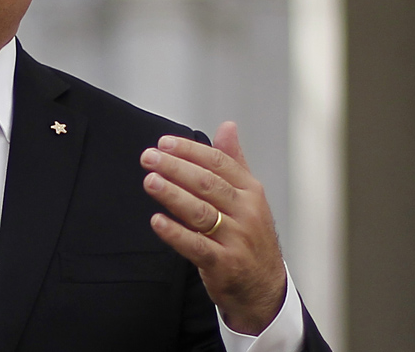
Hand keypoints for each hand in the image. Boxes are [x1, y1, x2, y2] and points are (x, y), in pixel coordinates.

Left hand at [140, 121, 285, 335]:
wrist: (265, 288)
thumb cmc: (251, 238)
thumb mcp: (249, 197)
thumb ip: (234, 161)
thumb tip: (227, 127)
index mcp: (250, 192)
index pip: (218, 163)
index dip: (189, 151)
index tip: (164, 143)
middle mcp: (246, 212)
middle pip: (207, 184)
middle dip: (175, 168)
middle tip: (149, 157)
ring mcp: (236, 239)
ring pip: (201, 212)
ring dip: (173, 195)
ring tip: (150, 181)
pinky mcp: (224, 264)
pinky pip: (196, 245)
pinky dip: (175, 233)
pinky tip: (157, 221)